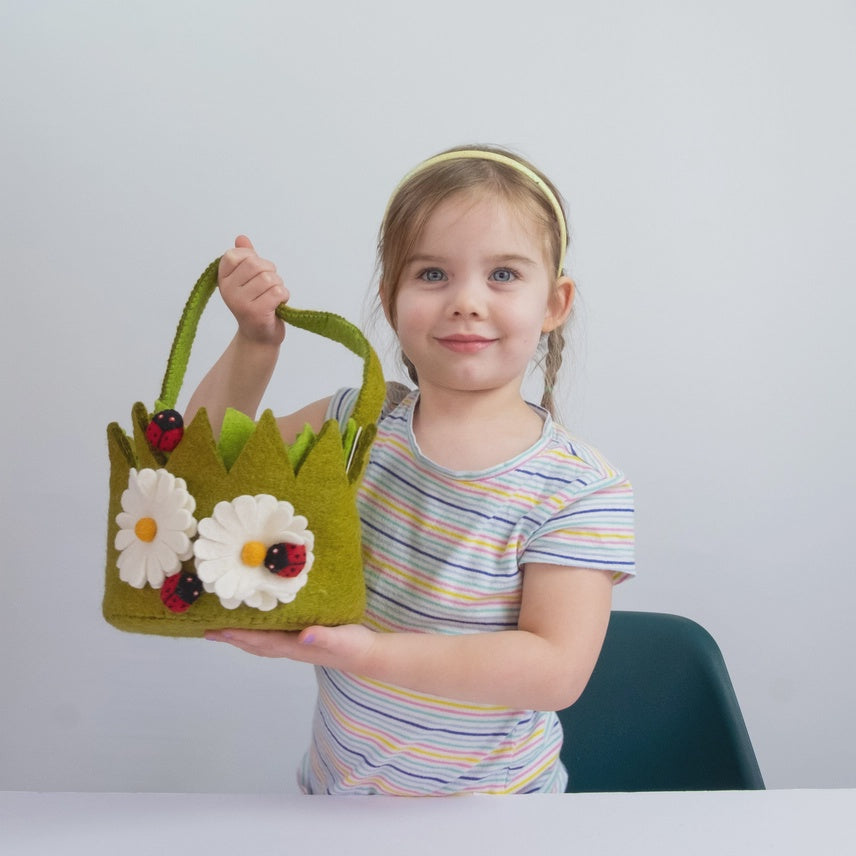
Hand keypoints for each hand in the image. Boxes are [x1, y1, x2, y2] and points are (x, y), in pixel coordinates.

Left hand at [205, 624, 377, 672]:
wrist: (367, 655)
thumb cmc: (354, 645)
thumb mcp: (341, 638)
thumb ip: (323, 636)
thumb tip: (303, 635)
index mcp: (295, 646)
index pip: (261, 641)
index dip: (239, 636)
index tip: (218, 630)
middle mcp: (290, 648)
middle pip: (254, 645)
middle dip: (232, 639)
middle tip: (208, 632)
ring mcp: (295, 646)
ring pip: (261, 643)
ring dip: (241, 638)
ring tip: (223, 631)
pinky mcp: (301, 640)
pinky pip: (271, 638)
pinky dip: (256, 634)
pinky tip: (255, 627)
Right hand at [218, 235, 287, 345]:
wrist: (259, 337)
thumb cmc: (256, 305)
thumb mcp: (248, 279)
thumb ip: (245, 258)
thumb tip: (241, 238)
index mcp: (223, 279)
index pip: (235, 254)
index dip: (253, 259)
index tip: (256, 273)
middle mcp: (228, 290)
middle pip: (255, 264)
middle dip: (270, 271)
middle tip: (270, 285)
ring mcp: (240, 302)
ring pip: (269, 278)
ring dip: (279, 285)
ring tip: (273, 297)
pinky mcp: (255, 313)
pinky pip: (278, 292)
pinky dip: (284, 296)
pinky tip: (278, 304)